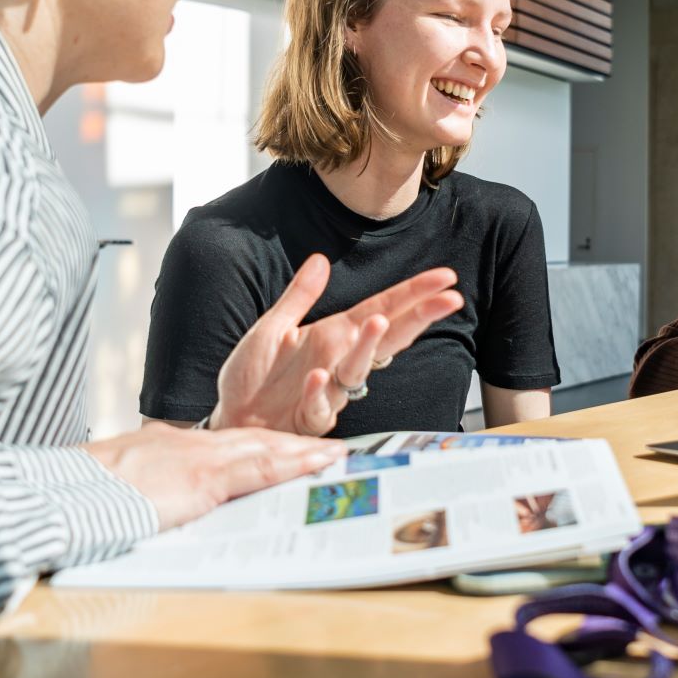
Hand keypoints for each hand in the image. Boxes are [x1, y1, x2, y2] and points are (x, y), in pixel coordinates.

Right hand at [87, 422, 346, 529]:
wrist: (57, 496)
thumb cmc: (75, 499)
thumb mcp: (113, 491)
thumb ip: (142, 496)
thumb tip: (151, 513)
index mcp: (163, 447)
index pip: (224, 446)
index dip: (258, 447)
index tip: (283, 451)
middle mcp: (184, 444)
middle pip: (252, 440)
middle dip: (291, 445)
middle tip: (328, 449)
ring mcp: (195, 457)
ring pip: (265, 447)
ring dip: (304, 451)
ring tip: (338, 455)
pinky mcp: (202, 477)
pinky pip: (262, 466)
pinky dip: (297, 461)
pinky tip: (322, 462)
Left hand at [212, 254, 462, 435]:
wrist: (229, 418)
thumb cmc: (253, 377)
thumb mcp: (272, 327)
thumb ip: (300, 296)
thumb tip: (321, 259)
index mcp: (334, 335)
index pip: (383, 308)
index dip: (413, 293)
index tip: (445, 278)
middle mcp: (338, 361)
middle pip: (387, 335)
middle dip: (417, 316)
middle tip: (448, 300)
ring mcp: (329, 391)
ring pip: (356, 369)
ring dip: (367, 347)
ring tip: (375, 323)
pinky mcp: (309, 418)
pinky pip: (319, 405)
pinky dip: (319, 392)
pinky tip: (318, 376)